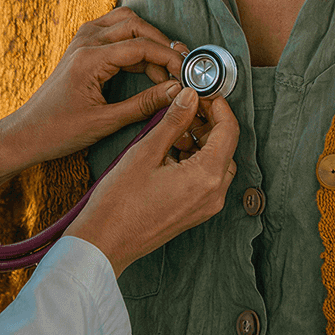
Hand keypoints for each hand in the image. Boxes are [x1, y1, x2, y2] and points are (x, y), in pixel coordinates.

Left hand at [0, 8, 188, 197]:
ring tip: (164, 67)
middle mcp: (85, 41)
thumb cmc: (58, 130)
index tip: (187, 73)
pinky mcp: (82, 46)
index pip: (140, 46)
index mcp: (90, 58)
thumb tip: (177, 92)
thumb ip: (143, 105)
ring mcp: (82, 40)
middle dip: (161, 44)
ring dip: (148, 39)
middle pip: (135, 25)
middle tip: (180, 68)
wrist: (27, 133)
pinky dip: (134, 41)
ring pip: (125, 22)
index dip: (169, 58)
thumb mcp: (105, 122)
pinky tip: (144, 65)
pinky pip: (114, 30)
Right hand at [66, 85, 239, 274]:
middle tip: (187, 107)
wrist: (105, 242)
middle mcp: (213, 194)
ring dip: (202, 142)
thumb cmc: (120, 202)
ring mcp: (206, 206)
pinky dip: (196, 160)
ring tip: (175, 130)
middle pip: (226, 147)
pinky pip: (206, 179)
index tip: (203, 93)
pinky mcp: (195, 212)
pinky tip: (171, 151)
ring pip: (217, 163)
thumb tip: (190, 97)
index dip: (218, 106)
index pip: (229, 131)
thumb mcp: (146, 152)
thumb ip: (173, 121)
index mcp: (206, 177)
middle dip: (209, 123)